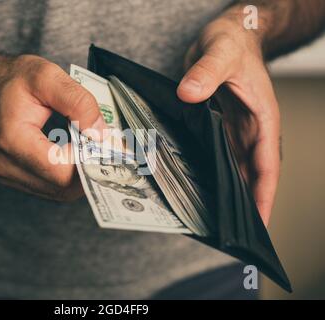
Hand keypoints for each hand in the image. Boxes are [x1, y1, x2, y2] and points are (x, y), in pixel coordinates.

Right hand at [0, 55, 107, 200]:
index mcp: (11, 140)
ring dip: (80, 175)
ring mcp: (7, 176)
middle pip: (62, 188)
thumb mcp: (48, 76)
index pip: (60, 171)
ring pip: (59, 192)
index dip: (88, 162)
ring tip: (89, 147)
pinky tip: (73, 153)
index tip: (106, 144)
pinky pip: (51, 188)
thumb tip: (102, 134)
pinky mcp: (14, 178)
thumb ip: (79, 102)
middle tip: (104, 147)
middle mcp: (5, 165)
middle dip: (89, 169)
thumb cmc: (13, 79)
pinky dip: (68, 175)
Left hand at [177, 18, 279, 225]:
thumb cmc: (232, 42)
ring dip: (225, 195)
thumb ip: (207, 71)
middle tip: (229, 235)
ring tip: (210, 222)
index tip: (260, 225)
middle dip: (243, 206)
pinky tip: (196, 190)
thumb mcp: (221, 52)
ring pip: (232, 171)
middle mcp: (249, 131)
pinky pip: (215, 158)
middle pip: (249, 176)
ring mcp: (233, 132)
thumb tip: (189, 93)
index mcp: (262, 119)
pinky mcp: (217, 128)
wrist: (226, 36)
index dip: (264, 195)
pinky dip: (210, 176)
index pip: (267, 165)